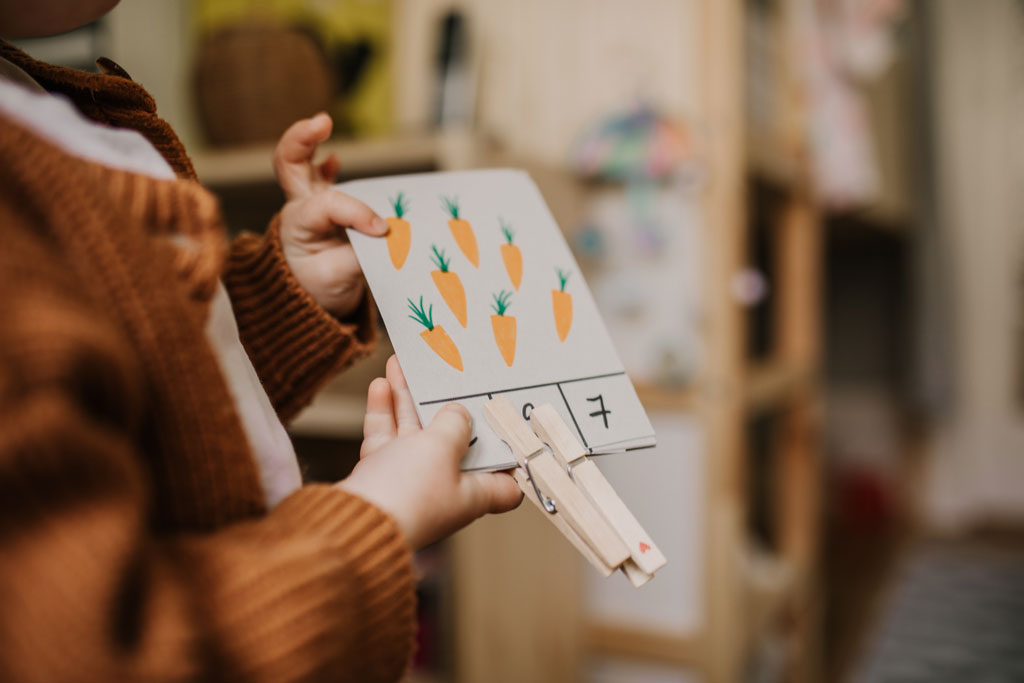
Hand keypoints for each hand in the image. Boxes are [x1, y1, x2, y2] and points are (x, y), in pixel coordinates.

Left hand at [273, 113, 387, 316]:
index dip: (358, 213)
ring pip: (298, 163)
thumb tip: (387, 234)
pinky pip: (318, 178)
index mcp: (298, 227)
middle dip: (301, 138)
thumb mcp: (340, 280)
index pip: (329, 205)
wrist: (312, 305)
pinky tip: (333, 159)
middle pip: (288, 163)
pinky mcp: (322, 208)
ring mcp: (308, 205)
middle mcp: (299, 209)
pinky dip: (324, 165)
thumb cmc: (322, 291)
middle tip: (323, 122)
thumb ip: (362, 255)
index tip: (382, 231)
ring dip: (309, 140)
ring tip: (323, 123)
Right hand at [339, 356, 522, 549]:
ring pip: (412, 433)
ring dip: (407, 399)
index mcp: (472, 493)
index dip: (510, 458)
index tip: (511, 428)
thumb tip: (458, 413)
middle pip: (452, 443)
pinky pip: (386, 439)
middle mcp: (443, 489)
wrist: (350, 523)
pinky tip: (380, 385)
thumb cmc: (408, 493)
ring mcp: (409, 482)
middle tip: (447, 376)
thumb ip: (454, 424)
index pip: (505, 483)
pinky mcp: (381, 478)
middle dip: (447, 407)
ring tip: (403, 365)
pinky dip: (383, 412)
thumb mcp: (442, 447)